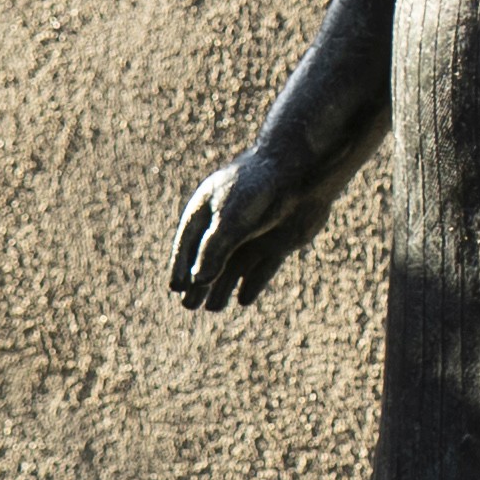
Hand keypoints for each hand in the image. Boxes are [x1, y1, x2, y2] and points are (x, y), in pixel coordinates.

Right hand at [171, 150, 320, 309]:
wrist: (303, 172)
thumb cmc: (261, 189)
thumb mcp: (231, 219)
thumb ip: (215, 250)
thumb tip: (198, 282)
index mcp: (210, 209)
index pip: (189, 242)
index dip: (181, 266)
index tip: (175, 288)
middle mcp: (230, 223)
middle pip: (209, 258)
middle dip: (198, 282)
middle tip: (189, 305)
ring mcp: (254, 233)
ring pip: (234, 266)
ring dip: (222, 286)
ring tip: (212, 307)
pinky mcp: (278, 241)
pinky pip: (262, 267)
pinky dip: (253, 282)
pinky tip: (244, 299)